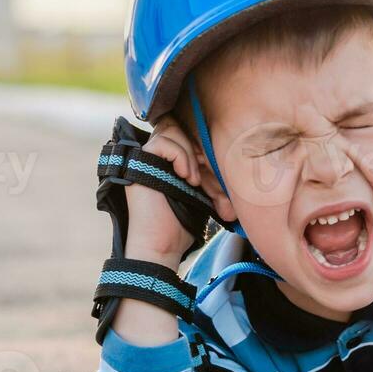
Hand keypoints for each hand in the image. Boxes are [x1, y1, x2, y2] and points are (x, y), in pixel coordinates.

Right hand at [124, 119, 203, 263]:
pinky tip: (186, 178)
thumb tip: (233, 150)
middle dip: (199, 150)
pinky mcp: (139, 162)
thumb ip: (207, 169)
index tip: (210, 171)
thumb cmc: (183, 222)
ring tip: (194, 181)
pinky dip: (180, 157)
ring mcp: (145, 158)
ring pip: (172, 130)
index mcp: (168, 159)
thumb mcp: (202, 189)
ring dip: (190, 154)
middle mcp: (155, 155)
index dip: (202, 146)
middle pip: (179, 127)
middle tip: (205, 178)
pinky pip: (163, 143)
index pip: (186, 133)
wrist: (163, 244)